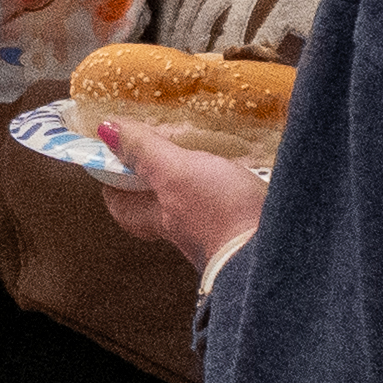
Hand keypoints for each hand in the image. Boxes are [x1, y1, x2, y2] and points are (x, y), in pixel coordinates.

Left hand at [91, 124, 266, 273]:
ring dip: (198, 181)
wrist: (277, 253)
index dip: (114, 187)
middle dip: (159, 181)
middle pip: (161, 206)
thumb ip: (145, 152)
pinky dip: (234, 187)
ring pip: (198, 205)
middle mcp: (188, 230)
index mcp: (162, 218)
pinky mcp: (251, 228)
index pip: (124, 208)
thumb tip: (106, 129)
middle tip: (162, 149)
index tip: (112, 161)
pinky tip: (246, 170)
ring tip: (206, 152)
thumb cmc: (220, 216)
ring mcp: (221, 232)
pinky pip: (234, 204)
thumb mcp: (176, 173)